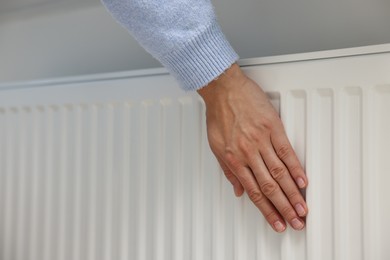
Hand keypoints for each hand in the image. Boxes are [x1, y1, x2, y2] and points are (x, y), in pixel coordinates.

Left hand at [197, 63, 307, 231]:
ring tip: (302, 208)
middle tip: (295, 222)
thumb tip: (238, 191)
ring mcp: (261, 140)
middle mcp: (248, 153)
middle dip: (283, 208)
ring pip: (280, 173)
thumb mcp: (215, 146)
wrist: (223, 89)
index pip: (253, 192)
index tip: (276, 222)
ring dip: (292, 193)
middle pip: (269, 187)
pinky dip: (296, 168)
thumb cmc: (219, 115)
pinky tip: (303, 181)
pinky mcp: (272, 127)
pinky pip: (286, 151)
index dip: (266, 210)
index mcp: (233, 160)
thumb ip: (227, 170)